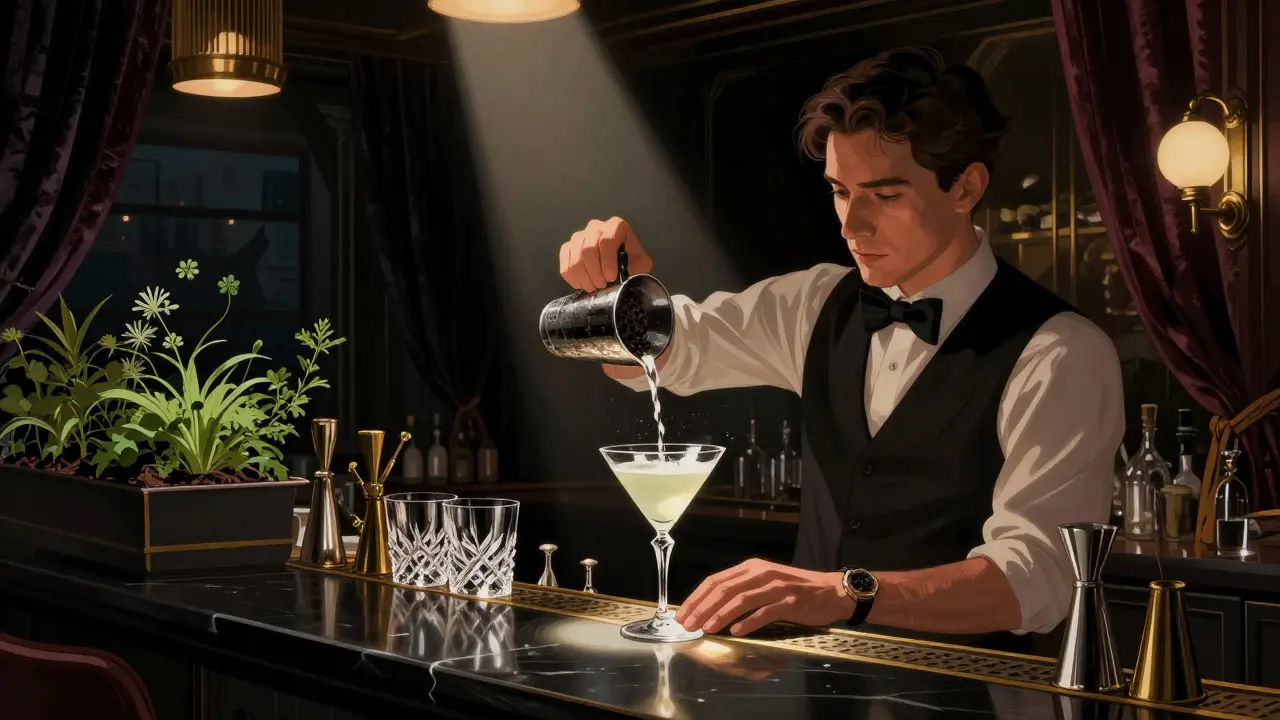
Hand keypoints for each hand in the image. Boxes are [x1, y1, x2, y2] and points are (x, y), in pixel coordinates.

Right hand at [559, 217, 653, 292]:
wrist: (619, 264)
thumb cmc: (631, 261)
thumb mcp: (641, 262)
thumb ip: (640, 266)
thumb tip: (631, 275)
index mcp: (615, 226)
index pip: (606, 240)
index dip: (607, 261)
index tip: (611, 277)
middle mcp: (595, 227)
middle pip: (588, 249)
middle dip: (595, 272)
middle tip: (602, 285)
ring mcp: (579, 237)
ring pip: (575, 258)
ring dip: (584, 277)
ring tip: (594, 287)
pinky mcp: (568, 248)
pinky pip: (565, 264)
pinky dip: (573, 278)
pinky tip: (583, 284)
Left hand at [675, 559, 853, 636]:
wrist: (831, 591)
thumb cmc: (795, 589)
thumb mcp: (764, 582)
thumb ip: (741, 590)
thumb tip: (710, 607)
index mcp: (751, 567)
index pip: (716, 580)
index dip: (697, 597)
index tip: (683, 614)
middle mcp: (761, 573)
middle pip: (724, 589)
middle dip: (703, 607)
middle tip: (688, 625)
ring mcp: (776, 586)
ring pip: (741, 599)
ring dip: (721, 614)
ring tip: (707, 629)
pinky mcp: (790, 601)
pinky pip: (765, 612)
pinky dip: (748, 622)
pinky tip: (736, 632)